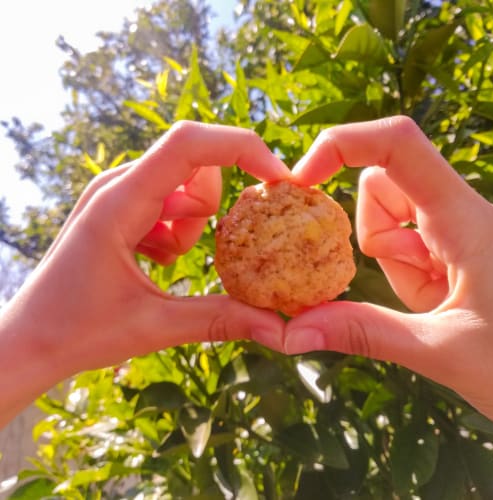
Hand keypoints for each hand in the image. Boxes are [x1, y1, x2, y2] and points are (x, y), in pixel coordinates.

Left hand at [0, 121, 289, 425]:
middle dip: (208, 209)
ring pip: (184, 185)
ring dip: (189, 225)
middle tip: (184, 253)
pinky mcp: (120, 207)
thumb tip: (278, 327)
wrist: (30, 340)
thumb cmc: (75, 331)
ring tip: (160, 260)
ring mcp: (116, 194)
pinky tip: (151, 258)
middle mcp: (116, 185)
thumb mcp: (155, 326)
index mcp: (119, 203)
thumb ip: (220, 320)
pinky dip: (175, 229)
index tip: (277, 181)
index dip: (240, 149)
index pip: (188, 144)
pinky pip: (168, 201)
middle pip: (194, 165)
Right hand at [281, 116, 492, 422]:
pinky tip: (432, 295)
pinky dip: (399, 262)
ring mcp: (456, 227)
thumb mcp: (440, 351)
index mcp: (467, 221)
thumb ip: (364, 334)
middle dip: (371, 231)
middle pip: (383, 183)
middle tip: (404, 277)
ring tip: (428, 297)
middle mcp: (461, 210)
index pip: (400, 144)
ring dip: (387, 252)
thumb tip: (291, 332)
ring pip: (389, 211)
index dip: (343, 144)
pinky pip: (403, 237)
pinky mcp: (451, 244)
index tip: (302, 178)